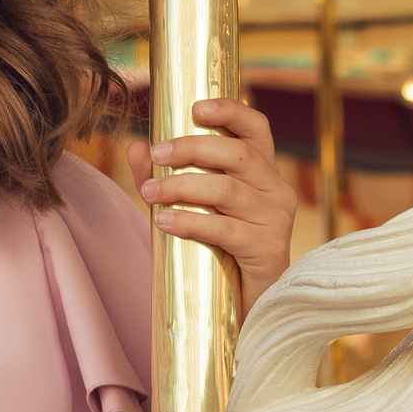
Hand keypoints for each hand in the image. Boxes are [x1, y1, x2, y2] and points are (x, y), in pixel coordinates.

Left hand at [131, 97, 296, 318]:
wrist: (250, 305)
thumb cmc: (221, 249)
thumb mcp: (192, 206)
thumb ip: (164, 176)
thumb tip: (136, 147)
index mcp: (263, 171)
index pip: (256, 128)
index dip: (229, 110)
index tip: (195, 107)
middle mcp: (276, 189)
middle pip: (237, 154)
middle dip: (191, 148)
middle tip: (155, 155)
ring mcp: (275, 219)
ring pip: (227, 189)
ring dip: (182, 187)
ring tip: (148, 193)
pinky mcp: (267, 249)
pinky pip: (225, 229)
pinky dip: (191, 222)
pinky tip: (164, 221)